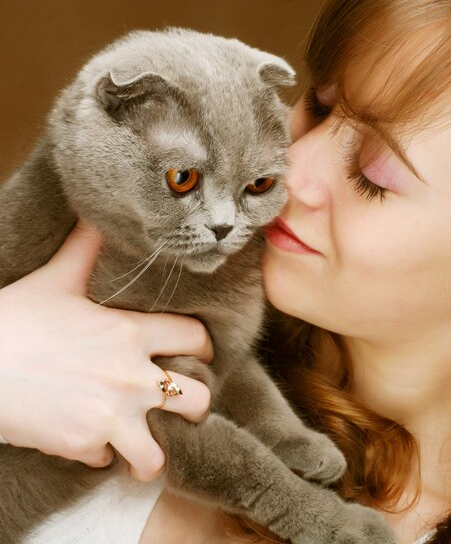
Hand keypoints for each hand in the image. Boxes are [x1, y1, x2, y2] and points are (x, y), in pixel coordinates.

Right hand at [0, 221, 211, 480]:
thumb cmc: (12, 321)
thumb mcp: (54, 280)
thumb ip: (85, 251)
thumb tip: (97, 216)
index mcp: (130, 333)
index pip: (195, 337)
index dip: (203, 346)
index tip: (198, 353)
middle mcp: (131, 376)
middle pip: (197, 398)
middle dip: (197, 404)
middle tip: (185, 404)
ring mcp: (111, 416)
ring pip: (160, 452)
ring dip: (155, 452)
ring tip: (148, 447)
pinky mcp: (84, 446)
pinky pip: (110, 461)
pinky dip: (106, 457)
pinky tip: (95, 446)